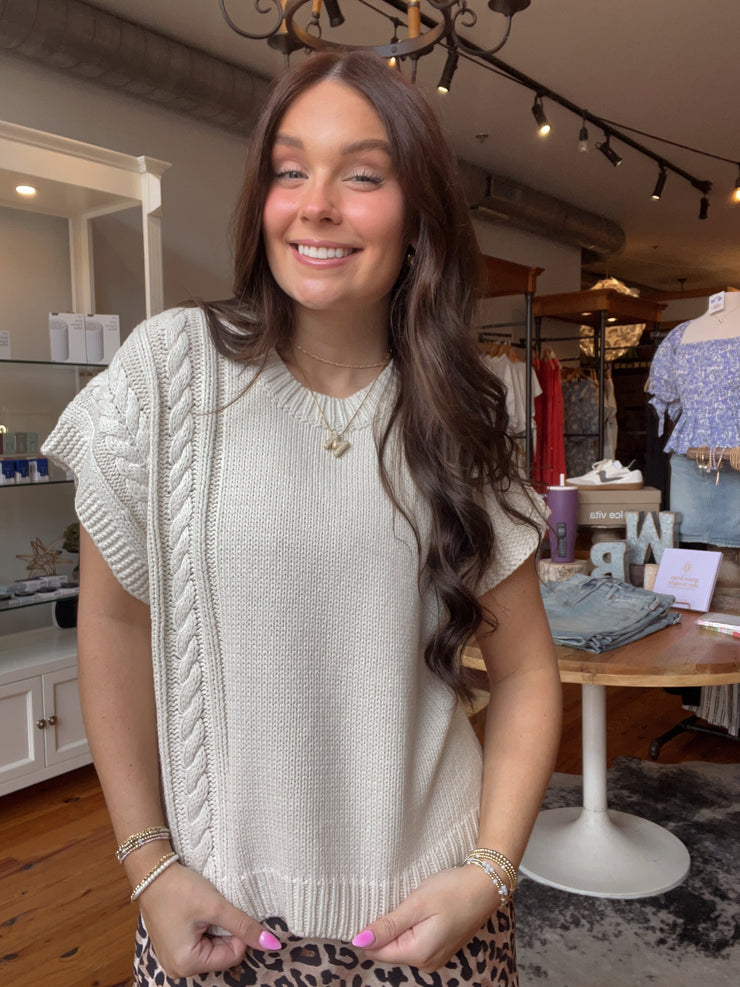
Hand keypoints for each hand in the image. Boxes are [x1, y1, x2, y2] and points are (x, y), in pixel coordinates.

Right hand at [137, 861, 282, 977]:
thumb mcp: (216, 906)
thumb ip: (244, 926)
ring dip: (216, 929)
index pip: (233, 956)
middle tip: (214, 909)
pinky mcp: (173, 947)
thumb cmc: (180, 889)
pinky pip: (200, 943)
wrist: (151, 872)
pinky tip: (196, 913)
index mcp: (187, 964)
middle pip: (222, 955)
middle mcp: (178, 969)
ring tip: (203, 910)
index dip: (238, 933)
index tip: (228, 911)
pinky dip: (205, 928)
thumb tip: (272, 944)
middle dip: (225, 932)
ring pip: (213, 948)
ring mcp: (173, 959)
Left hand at [351, 866, 499, 972]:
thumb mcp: (417, 904)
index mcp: (419, 954)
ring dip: (398, 927)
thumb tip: (359, 941)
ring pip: (400, 946)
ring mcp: (435, 958)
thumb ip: (388, 925)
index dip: (370, 930)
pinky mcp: (440, 949)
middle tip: (398, 901)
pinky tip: (419, 911)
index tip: (376, 906)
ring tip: (410, 904)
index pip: (377, 952)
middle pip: (388, 951)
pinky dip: (410, 928)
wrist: (485, 886)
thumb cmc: (453, 890)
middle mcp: (426, 963)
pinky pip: (414, 943)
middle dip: (386, 928)